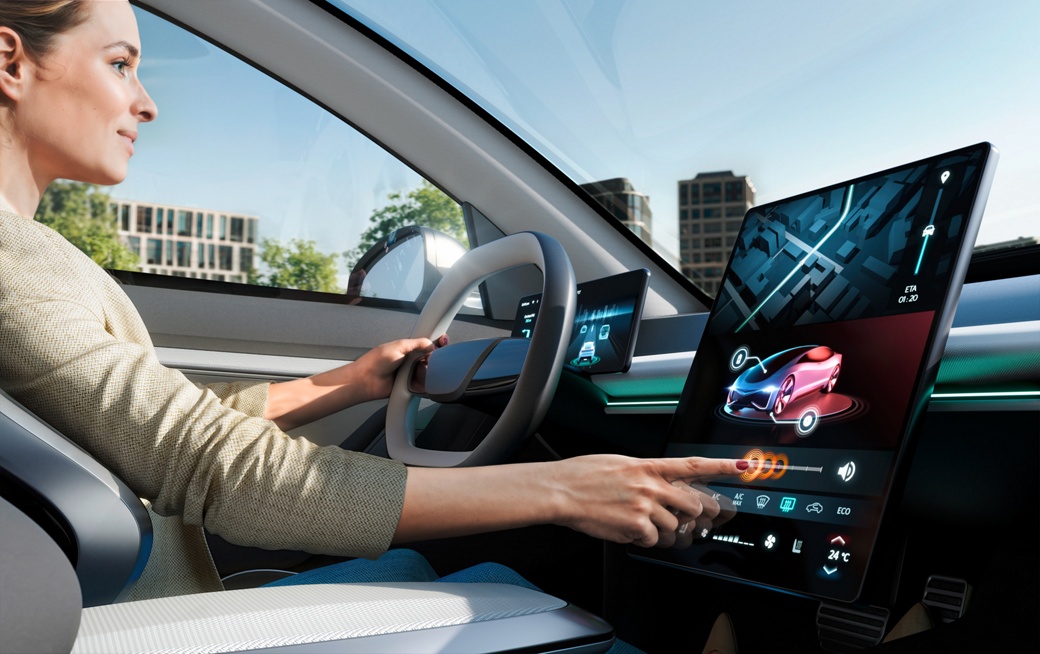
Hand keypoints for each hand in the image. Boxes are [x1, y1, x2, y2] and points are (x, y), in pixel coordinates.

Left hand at [351, 335, 447, 400]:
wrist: (366, 380)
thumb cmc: (376, 361)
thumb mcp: (399, 346)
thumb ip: (417, 343)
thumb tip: (432, 343)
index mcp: (407, 348)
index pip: (427, 344)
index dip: (436, 343)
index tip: (443, 341)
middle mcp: (410, 361)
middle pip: (431, 359)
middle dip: (433, 358)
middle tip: (429, 359)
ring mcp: (410, 374)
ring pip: (429, 372)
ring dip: (426, 372)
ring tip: (418, 371)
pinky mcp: (409, 387)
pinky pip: (423, 385)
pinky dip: (424, 384)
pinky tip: (419, 381)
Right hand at [549, 455, 746, 547]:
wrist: (561, 490)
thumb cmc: (583, 475)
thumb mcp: (619, 463)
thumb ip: (645, 473)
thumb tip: (661, 482)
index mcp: (648, 466)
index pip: (694, 465)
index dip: (723, 466)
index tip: (745, 465)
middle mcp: (651, 485)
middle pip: (694, 506)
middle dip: (694, 516)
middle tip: (686, 519)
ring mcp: (645, 507)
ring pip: (674, 527)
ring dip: (663, 531)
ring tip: (642, 523)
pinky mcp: (635, 527)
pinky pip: (653, 540)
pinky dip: (643, 539)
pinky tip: (628, 529)